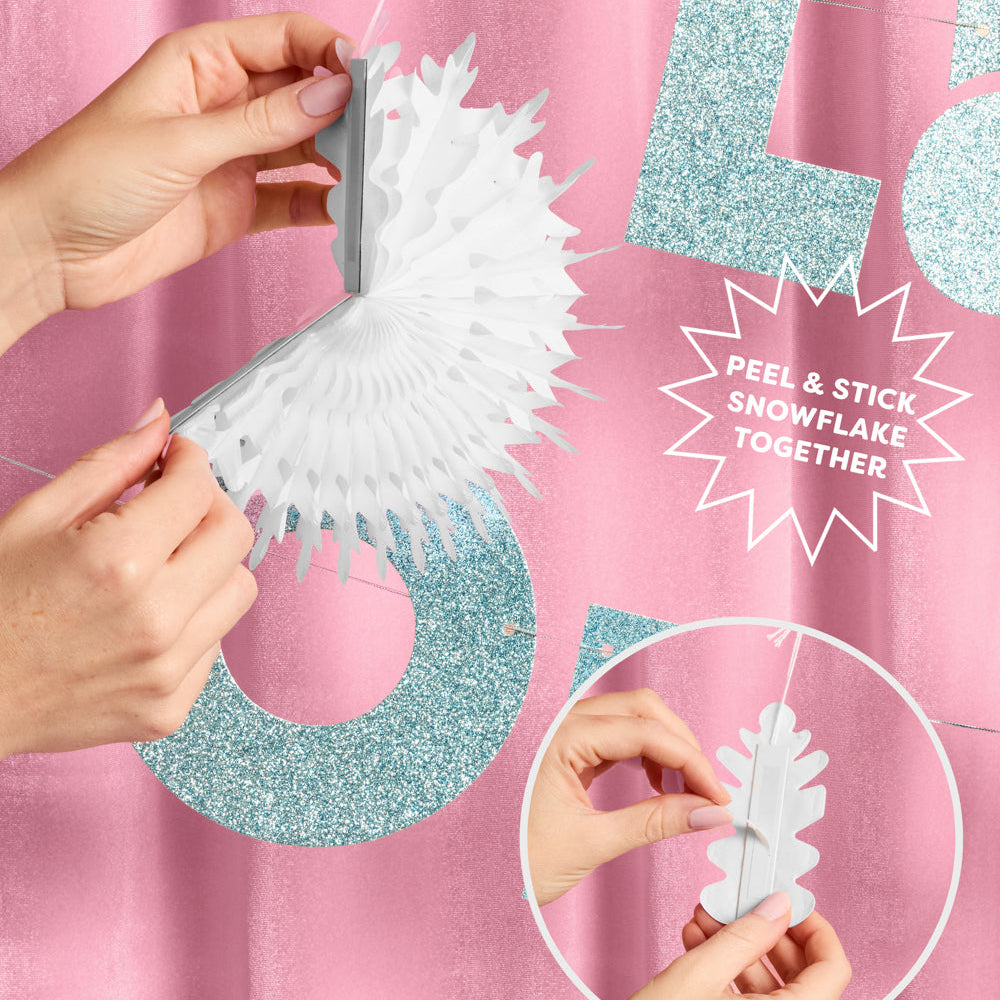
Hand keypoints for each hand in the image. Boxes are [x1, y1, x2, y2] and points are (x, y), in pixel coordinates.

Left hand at [0, 12, 353, 344]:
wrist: (54, 251)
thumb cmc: (89, 177)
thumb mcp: (180, 142)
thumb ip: (261, 124)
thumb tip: (330, 97)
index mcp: (201, 65)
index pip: (283, 41)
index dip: (329, 53)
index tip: (368, 79)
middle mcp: (223, 107)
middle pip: (302, 96)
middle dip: (344, 112)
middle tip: (382, 136)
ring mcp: (233, 159)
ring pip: (302, 149)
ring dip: (338, 161)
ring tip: (371, 176)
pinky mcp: (237, 206)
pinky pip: (292, 201)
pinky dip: (320, 206)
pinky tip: (344, 211)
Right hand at [0, 400, 256, 758]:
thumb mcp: (36, 517)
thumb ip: (110, 464)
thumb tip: (161, 422)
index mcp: (119, 562)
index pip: (200, 489)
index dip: (191, 461)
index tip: (177, 459)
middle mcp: (155, 619)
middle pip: (234, 537)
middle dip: (209, 507)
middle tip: (173, 505)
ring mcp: (166, 670)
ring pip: (237, 590)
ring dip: (209, 564)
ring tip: (160, 564)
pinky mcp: (169, 709)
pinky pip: (215, 643)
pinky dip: (193, 619)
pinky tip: (147, 614)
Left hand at [527, 689, 731, 904]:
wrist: (479, 873)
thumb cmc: (516, 859)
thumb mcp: (592, 844)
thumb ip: (655, 823)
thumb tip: (708, 812)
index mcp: (561, 737)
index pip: (646, 730)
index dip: (691, 761)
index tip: (718, 796)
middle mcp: (561, 724)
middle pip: (642, 710)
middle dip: (682, 746)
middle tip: (708, 792)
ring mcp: (563, 733)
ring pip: (632, 718)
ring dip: (666, 749)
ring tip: (688, 793)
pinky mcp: (568, 749)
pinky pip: (617, 736)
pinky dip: (646, 755)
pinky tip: (660, 786)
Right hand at [630, 894, 850, 999]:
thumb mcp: (699, 976)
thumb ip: (745, 937)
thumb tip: (779, 906)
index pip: (833, 968)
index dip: (814, 927)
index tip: (786, 901)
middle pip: (802, 974)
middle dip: (765, 931)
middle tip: (739, 902)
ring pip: (771, 987)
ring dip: (739, 946)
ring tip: (706, 917)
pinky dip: (728, 970)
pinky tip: (698, 941)